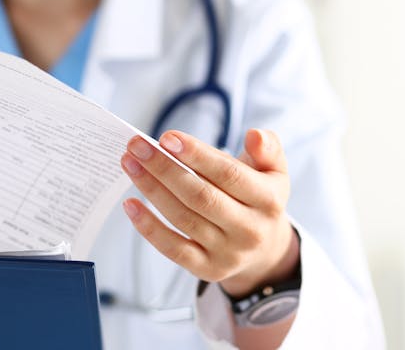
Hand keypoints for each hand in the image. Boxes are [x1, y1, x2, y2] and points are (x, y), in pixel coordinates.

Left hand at [120, 128, 299, 296]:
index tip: (167, 137)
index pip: (229, 174)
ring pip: (183, 219)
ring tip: (130, 164)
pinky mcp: (208, 269)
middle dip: (164, 168)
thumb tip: (255, 135)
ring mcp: (228, 253)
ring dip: (151, 189)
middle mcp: (251, 230)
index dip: (196, 155)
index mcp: (269, 200)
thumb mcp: (274, 171)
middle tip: (137, 146)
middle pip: (200, 196)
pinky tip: (130, 204)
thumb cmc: (259, 198)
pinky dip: (148, 227)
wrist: (266, 249)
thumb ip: (267, 148)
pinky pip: (173, 249)